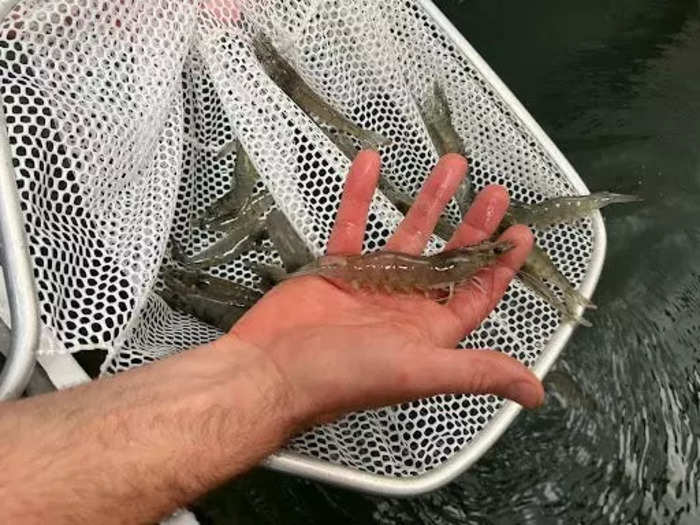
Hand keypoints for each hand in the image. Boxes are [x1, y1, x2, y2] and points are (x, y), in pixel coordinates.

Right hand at [229, 151, 543, 429]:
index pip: (476, 293)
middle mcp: (405, 306)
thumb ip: (477, 372)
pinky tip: (370, 164)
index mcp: (429, 330)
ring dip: (428, 201)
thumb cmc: (346, 375)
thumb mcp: (420, 370)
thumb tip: (535, 393)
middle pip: (447, 258)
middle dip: (472, 226)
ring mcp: (371, 284)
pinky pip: (352, 226)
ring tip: (450, 166)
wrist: (272, 371)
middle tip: (493, 193)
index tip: (519, 233)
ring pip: (405, 235)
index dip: (499, 265)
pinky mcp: (336, 269)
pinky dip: (361, 197)